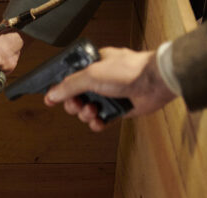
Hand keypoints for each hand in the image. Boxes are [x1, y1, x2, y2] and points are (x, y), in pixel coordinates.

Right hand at [44, 47, 177, 131]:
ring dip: (86, 114)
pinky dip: (98, 123)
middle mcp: (101, 79)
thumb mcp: (92, 75)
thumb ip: (69, 85)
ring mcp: (110, 95)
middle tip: (78, 104)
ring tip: (93, 111)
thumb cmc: (130, 70)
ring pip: (87, 110)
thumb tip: (51, 94)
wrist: (155, 82)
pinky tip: (98, 122)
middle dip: (74, 104)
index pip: (70, 78)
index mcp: (94, 65)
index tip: (53, 98)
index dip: (61, 89)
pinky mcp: (119, 109)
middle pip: (76, 97)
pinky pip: (102, 120)